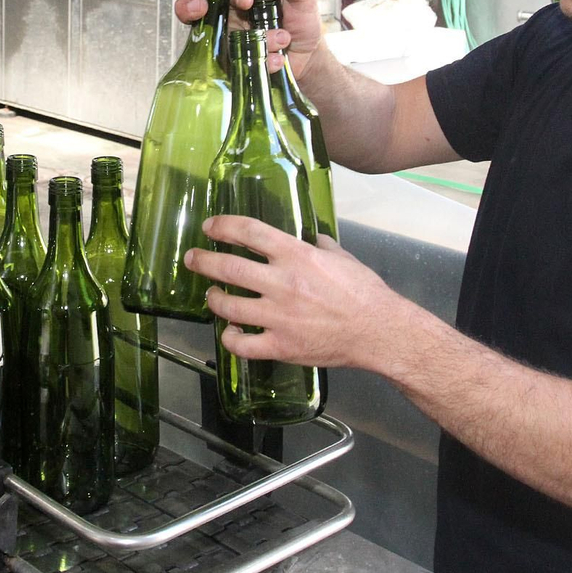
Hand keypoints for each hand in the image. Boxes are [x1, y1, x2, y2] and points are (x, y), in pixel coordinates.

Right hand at [173, 0, 326, 79]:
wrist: (309, 56)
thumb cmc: (302, 23)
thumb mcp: (305, 1)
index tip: (244, 1)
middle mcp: (233, 18)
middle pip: (200, 11)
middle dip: (189, 8)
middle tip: (198, 10)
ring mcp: (232, 42)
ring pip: (226, 42)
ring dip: (255, 42)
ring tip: (282, 41)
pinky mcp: (236, 64)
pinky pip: (237, 65)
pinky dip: (261, 63)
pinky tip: (278, 60)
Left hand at [185, 215, 404, 372]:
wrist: (380, 332)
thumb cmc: (364, 291)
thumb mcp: (340, 256)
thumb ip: (317, 245)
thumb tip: (305, 239)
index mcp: (297, 255)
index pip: (249, 232)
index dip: (224, 227)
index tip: (210, 227)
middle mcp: (282, 283)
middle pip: (228, 268)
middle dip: (203, 261)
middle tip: (191, 258)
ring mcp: (279, 317)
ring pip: (229, 307)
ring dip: (214, 298)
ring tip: (212, 295)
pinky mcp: (281, 346)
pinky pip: (242, 345)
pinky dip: (230, 339)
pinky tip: (230, 333)